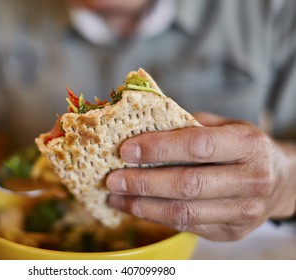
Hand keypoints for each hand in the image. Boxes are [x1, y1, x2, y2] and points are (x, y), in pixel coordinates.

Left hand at [106, 112, 295, 240]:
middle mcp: (251, 180)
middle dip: (143, 182)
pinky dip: (155, 217)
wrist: (279, 181)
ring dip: (142, 205)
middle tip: (113, 179)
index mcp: (249, 145)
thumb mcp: (224, 126)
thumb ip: (188, 126)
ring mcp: (244, 212)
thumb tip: (141, 128)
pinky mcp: (231, 232)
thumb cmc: (243, 149)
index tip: (126, 150)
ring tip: (116, 197)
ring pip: (184, 212)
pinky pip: (186, 226)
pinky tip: (134, 207)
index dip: (158, 148)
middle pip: (188, 184)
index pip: (198, 146)